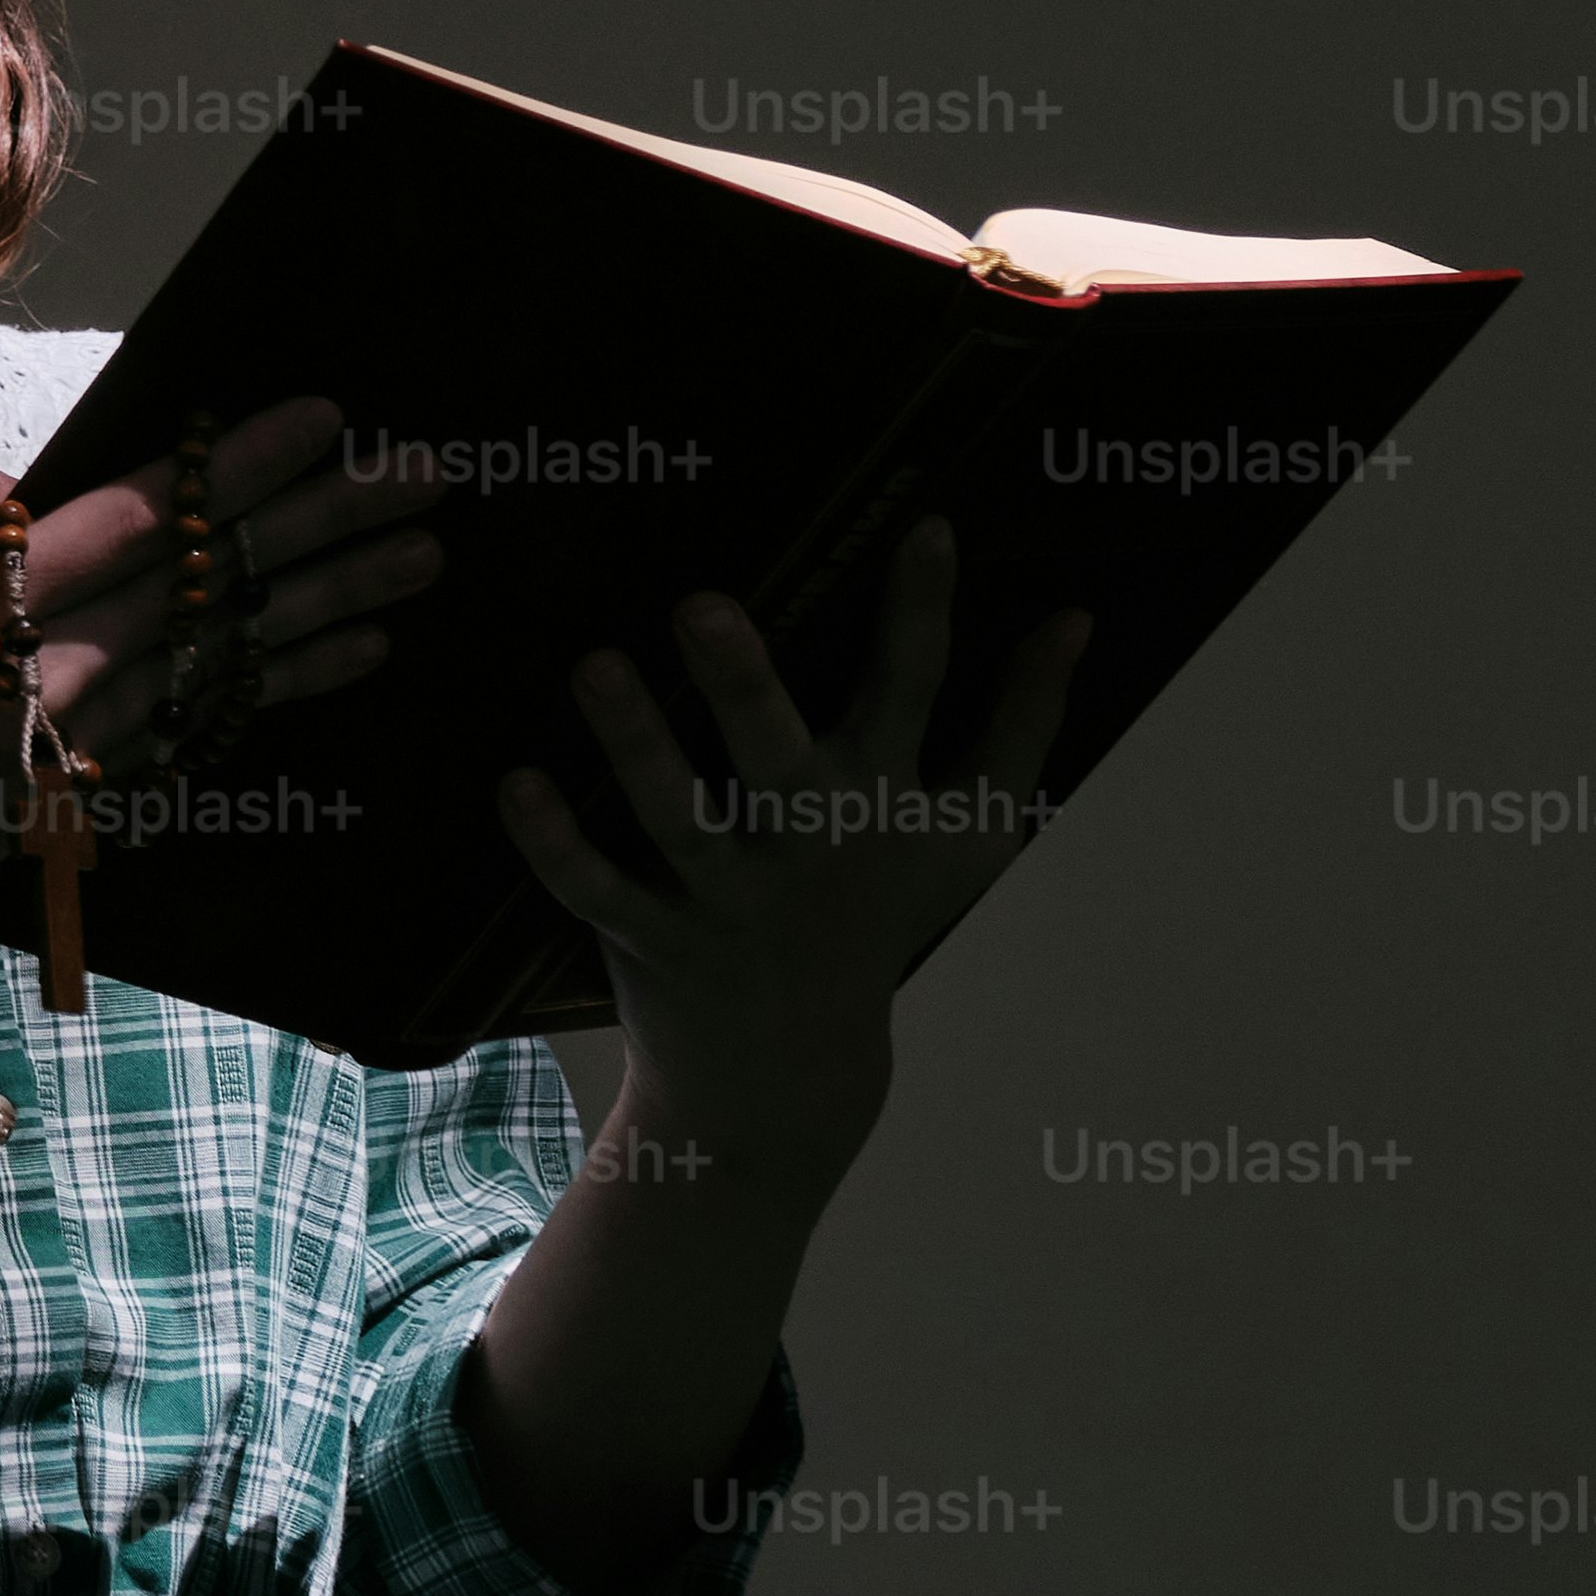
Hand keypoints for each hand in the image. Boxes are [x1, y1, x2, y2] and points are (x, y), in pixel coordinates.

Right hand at [0, 391, 441, 984]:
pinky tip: (351, 655)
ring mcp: (80, 737)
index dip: (239, 465)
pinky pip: (212, 722)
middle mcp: (54, 667)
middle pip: (212, 583)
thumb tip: (34, 496)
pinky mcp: (86, 789)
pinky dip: (284, 686)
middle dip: (322, 521)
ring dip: (332, 600)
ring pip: (232, 655)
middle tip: (422, 477)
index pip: (143, 515)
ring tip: (421, 559)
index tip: (324, 417)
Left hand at [497, 511, 1088, 1194]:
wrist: (795, 1069)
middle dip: (743, 683)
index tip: (925, 526)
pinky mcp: (655, 938)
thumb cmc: (883, 911)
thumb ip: (1024, 723)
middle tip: (699, 603)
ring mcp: (730, 897)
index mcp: (886, 802)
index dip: (924, 612)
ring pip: (680, 817)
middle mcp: (810, 844)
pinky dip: (556, 845)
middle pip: (780, 758)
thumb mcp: (972, 832)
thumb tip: (1078, 617)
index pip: (914, 693)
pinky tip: (517, 782)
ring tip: (593, 665)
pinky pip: (598, 890)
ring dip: (635, 744)